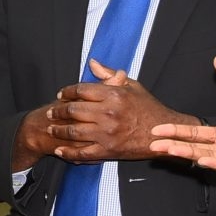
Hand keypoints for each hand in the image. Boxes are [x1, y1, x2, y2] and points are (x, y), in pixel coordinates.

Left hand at [43, 60, 197, 161]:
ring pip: (73, 131)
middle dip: (58, 111)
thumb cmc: (149, 108)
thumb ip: (110, 75)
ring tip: (51, 129)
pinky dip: (69, 152)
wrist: (165, 134)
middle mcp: (108, 113)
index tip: (61, 95)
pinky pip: (83, 153)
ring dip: (58, 130)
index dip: (67, 92)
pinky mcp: (109, 150)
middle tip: (50, 112)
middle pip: (73, 110)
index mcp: (113, 95)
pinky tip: (60, 150)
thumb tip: (92, 63)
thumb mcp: (132, 86)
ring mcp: (107, 133)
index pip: (81, 90)